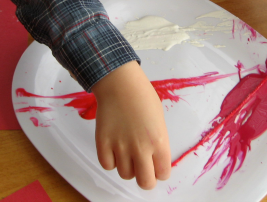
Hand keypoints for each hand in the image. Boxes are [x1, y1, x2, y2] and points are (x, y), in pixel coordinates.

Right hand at [92, 60, 170, 189]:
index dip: (160, 171)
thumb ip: (158, 143)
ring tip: (127, 149)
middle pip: (145, 183)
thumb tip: (154, 161)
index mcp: (159, 141)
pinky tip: (114, 147)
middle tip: (143, 168)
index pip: (163, 174)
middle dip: (146, 178)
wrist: (120, 83)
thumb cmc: (142, 96)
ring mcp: (120, 147)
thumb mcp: (159, 120)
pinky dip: (111, 160)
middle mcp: (141, 148)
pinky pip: (108, 165)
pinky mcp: (103, 144)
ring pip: (125, 175)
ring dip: (127, 166)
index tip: (156, 166)